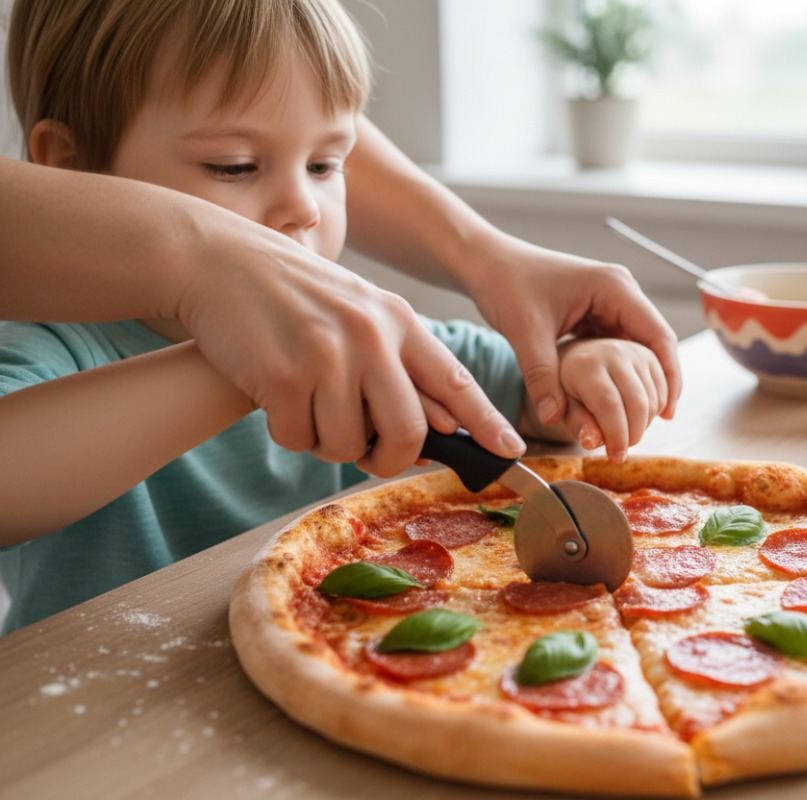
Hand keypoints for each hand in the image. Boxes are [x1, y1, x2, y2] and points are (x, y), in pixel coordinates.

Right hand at [176, 210, 524, 476]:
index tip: (512, 450)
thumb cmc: (291, 295)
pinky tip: (275, 397)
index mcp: (398, 320)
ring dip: (326, 442)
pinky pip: (298, 439)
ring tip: (307, 405)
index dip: (486, 422)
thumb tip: (442, 425)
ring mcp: (327, 355)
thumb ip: (399, 363)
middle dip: (388, 458)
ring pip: (347, 444)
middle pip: (406, 432)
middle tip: (366, 455)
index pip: (455, 381)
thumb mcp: (358, 313)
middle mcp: (371, 336)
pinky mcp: (282, 375)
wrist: (217, 260)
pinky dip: (288, 432)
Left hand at [463, 237, 681, 432]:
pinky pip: (617, 348)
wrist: (487, 263)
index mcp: (615, 287)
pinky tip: (617, 400)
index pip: (659, 335)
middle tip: (656, 422)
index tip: (668, 411)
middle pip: (654, 343)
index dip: (670, 375)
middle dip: (657, 382)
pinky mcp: (595, 313)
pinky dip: (620, 373)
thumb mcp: (525, 331)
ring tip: (640, 418)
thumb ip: (542, 376)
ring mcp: (609, 303)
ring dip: (640, 380)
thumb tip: (553, 418)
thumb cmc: (507, 283)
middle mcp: (619, 292)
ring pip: (637, 348)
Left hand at [552, 338, 667, 461]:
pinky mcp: (648, 352)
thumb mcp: (536, 380)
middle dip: (635, 433)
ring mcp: (635, 350)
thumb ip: (555, 404)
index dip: (616, 435)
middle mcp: (614, 351)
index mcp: (584, 361)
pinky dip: (657, 409)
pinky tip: (639, 418)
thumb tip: (587, 440)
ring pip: (656, 397)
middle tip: (620, 450)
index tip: (615, 456)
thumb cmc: (549, 360)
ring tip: (624, 431)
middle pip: (639, 403)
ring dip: (646, 423)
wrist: (561, 328)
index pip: (609, 404)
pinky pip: (664, 386)